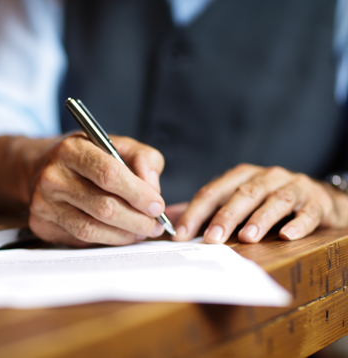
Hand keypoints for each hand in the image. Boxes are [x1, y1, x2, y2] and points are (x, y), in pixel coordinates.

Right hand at [28, 134, 165, 246]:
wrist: (42, 167)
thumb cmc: (87, 157)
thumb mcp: (117, 145)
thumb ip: (143, 159)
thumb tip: (153, 190)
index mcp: (72, 150)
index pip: (109, 174)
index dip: (138, 193)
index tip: (157, 206)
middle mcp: (53, 177)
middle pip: (103, 207)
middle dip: (137, 220)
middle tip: (155, 225)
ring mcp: (44, 203)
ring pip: (92, 229)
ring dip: (124, 235)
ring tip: (142, 231)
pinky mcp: (42, 225)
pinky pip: (81, 240)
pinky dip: (107, 240)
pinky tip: (120, 234)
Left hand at [171, 164, 347, 243]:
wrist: (314, 198)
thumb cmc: (266, 201)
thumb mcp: (235, 199)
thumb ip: (205, 208)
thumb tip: (171, 219)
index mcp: (241, 176)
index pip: (213, 192)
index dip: (196, 213)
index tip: (181, 235)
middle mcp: (266, 177)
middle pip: (243, 194)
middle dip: (225, 217)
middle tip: (212, 239)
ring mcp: (293, 186)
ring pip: (275, 200)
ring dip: (260, 219)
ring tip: (247, 238)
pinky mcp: (316, 201)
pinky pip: (308, 212)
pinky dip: (297, 224)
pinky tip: (286, 236)